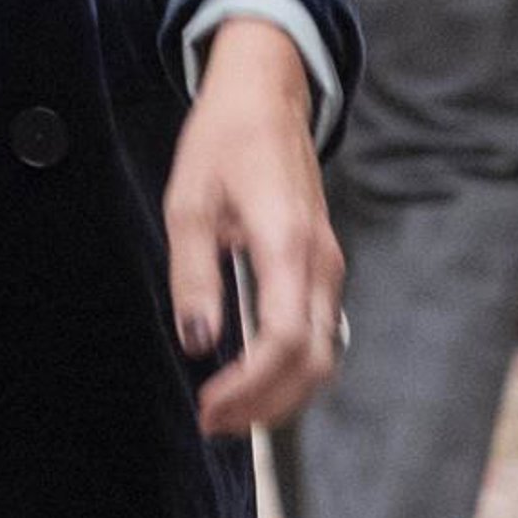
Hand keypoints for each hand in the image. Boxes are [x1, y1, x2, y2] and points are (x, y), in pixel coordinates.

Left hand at [164, 18, 345, 438]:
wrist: (267, 95)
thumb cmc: (224, 141)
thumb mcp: (189, 203)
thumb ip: (194, 275)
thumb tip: (198, 342)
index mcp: (287, 243)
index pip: (284, 340)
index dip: (249, 386)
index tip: (208, 405)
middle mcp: (320, 262)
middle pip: (313, 362)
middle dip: (266, 405)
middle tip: (213, 422)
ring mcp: (328, 266)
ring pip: (323, 355)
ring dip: (281, 394)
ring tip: (227, 411)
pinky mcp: (323, 267)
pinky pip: (319, 334)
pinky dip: (290, 369)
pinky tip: (251, 378)